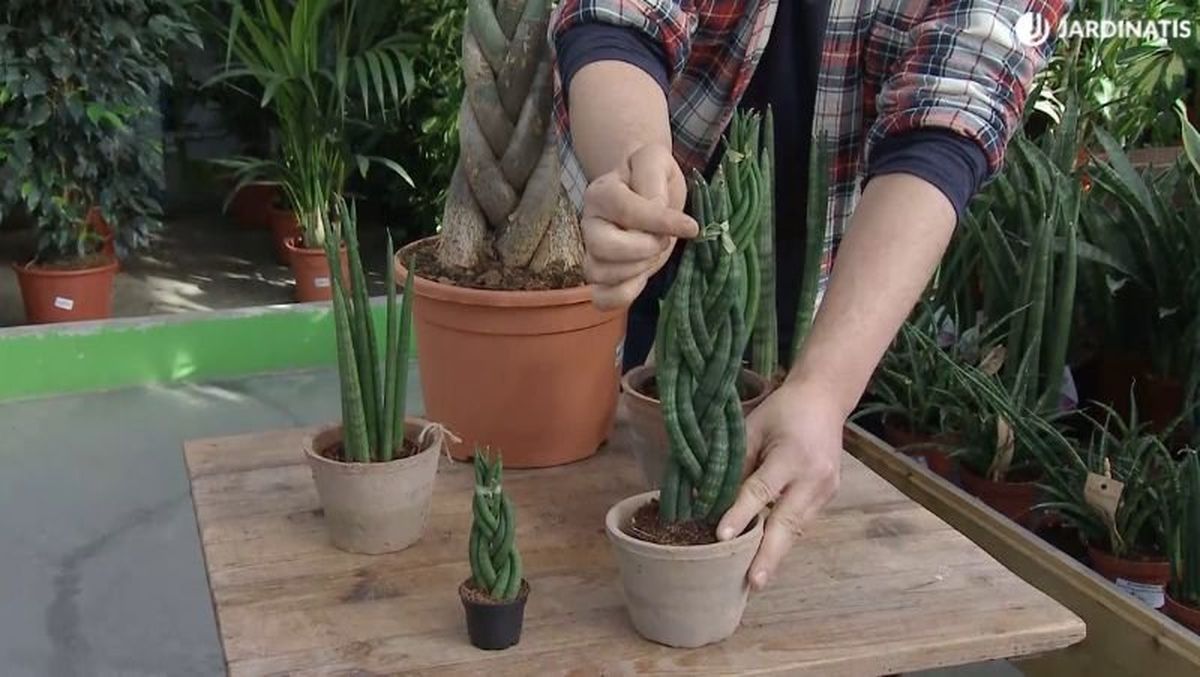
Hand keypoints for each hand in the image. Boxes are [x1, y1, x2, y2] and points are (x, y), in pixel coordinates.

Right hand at [581, 144, 697, 309]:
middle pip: (603, 247)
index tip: (691, 227)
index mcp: (601, 193)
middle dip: (643, 249)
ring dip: (636, 270)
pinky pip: (601, 298)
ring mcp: (591, 252)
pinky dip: (623, 295)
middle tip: (662, 240)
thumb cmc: (651, 177)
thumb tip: (656, 208)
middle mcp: (590, 223)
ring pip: (600, 274)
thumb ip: (652, 177)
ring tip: (653, 253)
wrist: (644, 190)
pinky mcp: (601, 276)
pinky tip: (641, 279)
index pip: (626, 211)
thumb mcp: (657, 160)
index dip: (660, 222)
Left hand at [716, 379, 843, 590]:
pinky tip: (766, 555)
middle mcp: (815, 477)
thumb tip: (706, 497)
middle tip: (753, 582)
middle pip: (788, 523)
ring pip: (796, 529)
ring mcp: (826, 490)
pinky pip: (801, 522)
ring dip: (775, 553)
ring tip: (756, 577)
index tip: (722, 536)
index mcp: (793, 455)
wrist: (824, 400)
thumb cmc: (782, 411)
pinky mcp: (828, 497)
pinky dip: (783, 538)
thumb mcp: (753, 428)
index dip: (740, 514)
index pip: (761, 490)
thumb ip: (734, 462)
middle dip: (769, 555)